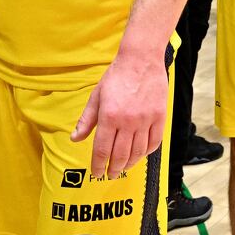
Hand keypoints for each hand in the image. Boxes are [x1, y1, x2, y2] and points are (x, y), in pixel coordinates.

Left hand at [70, 51, 167, 178]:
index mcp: (109, 117)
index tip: (97, 173)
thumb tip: (75, 139)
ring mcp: (145, 120)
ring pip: (138, 152)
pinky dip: (147, 152)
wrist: (141, 59)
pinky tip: (140, 154)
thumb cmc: (117, 76)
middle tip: (110, 174)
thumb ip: (86, 120)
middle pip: (120, 155)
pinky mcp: (159, 116)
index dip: (98, 165)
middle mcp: (127, 121)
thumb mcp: (96, 96)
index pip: (102, 150)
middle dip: (114, 169)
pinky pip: (154, 142)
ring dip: (130, 164)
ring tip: (124, 167)